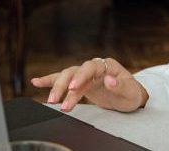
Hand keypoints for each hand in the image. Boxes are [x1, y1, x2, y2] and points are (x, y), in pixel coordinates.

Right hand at [31, 57, 147, 112]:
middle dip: (63, 86)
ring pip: (67, 77)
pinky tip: (36, 82)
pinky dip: (49, 80)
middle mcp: (94, 67)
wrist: (131, 97)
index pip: (90, 67)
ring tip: (51, 102)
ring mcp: (85, 75)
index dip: (81, 76)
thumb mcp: (130, 92)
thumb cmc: (132, 93)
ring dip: (57, 88)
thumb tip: (109, 79)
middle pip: (74, 71)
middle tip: (56, 100)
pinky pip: (63, 79)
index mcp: (106, 65)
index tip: (73, 87)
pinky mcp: (80, 83)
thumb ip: (120, 85)